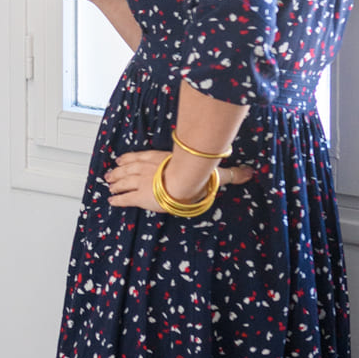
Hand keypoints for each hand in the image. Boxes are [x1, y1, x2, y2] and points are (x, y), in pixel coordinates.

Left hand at [105, 148, 254, 211]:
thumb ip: (230, 174)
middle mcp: (146, 168)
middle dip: (117, 172)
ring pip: (122, 181)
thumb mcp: (212, 172)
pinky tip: (111, 201)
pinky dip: (117, 199)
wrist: (184, 181)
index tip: (122, 159)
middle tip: (109, 174)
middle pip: (127, 169)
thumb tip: (250, 173)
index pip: (140, 157)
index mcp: (160, 159)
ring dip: (114, 182)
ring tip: (108, 183)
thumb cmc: (196, 174)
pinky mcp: (139, 197)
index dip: (130, 159)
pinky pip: (124, 198)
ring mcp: (141, 182)